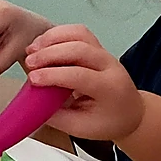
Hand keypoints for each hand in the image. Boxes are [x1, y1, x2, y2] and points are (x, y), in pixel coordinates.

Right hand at [22, 24, 143, 140]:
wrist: (130, 112)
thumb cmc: (108, 122)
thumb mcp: (81, 128)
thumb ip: (56, 116)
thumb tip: (31, 103)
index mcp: (109, 89)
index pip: (80, 75)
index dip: (54, 75)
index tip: (32, 80)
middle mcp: (110, 65)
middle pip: (79, 49)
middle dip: (50, 54)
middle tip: (29, 64)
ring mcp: (104, 53)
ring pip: (79, 34)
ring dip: (52, 38)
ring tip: (32, 49)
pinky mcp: (97, 46)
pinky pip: (78, 32)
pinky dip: (58, 34)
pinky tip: (42, 43)